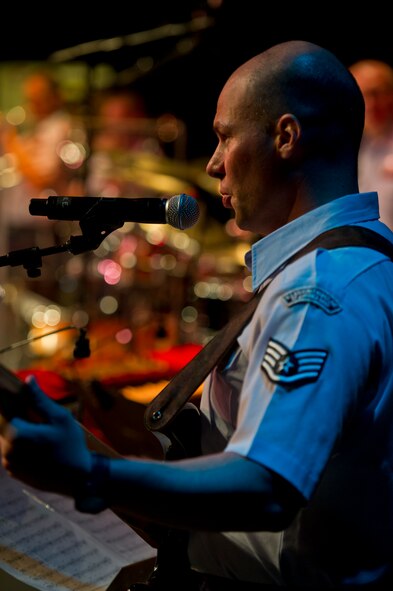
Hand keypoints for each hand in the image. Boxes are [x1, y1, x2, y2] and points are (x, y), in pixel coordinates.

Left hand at [0, 375, 91, 495]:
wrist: (77, 478)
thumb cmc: (70, 445)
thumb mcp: (60, 418)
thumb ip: (40, 399)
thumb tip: (28, 380)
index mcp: (16, 433)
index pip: (6, 411)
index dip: (14, 404)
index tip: (24, 405)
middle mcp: (7, 450)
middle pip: (6, 425)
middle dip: (20, 420)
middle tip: (41, 423)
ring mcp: (9, 463)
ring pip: (8, 439)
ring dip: (20, 434)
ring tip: (42, 436)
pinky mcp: (14, 473)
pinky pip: (12, 453)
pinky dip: (21, 448)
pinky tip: (40, 449)